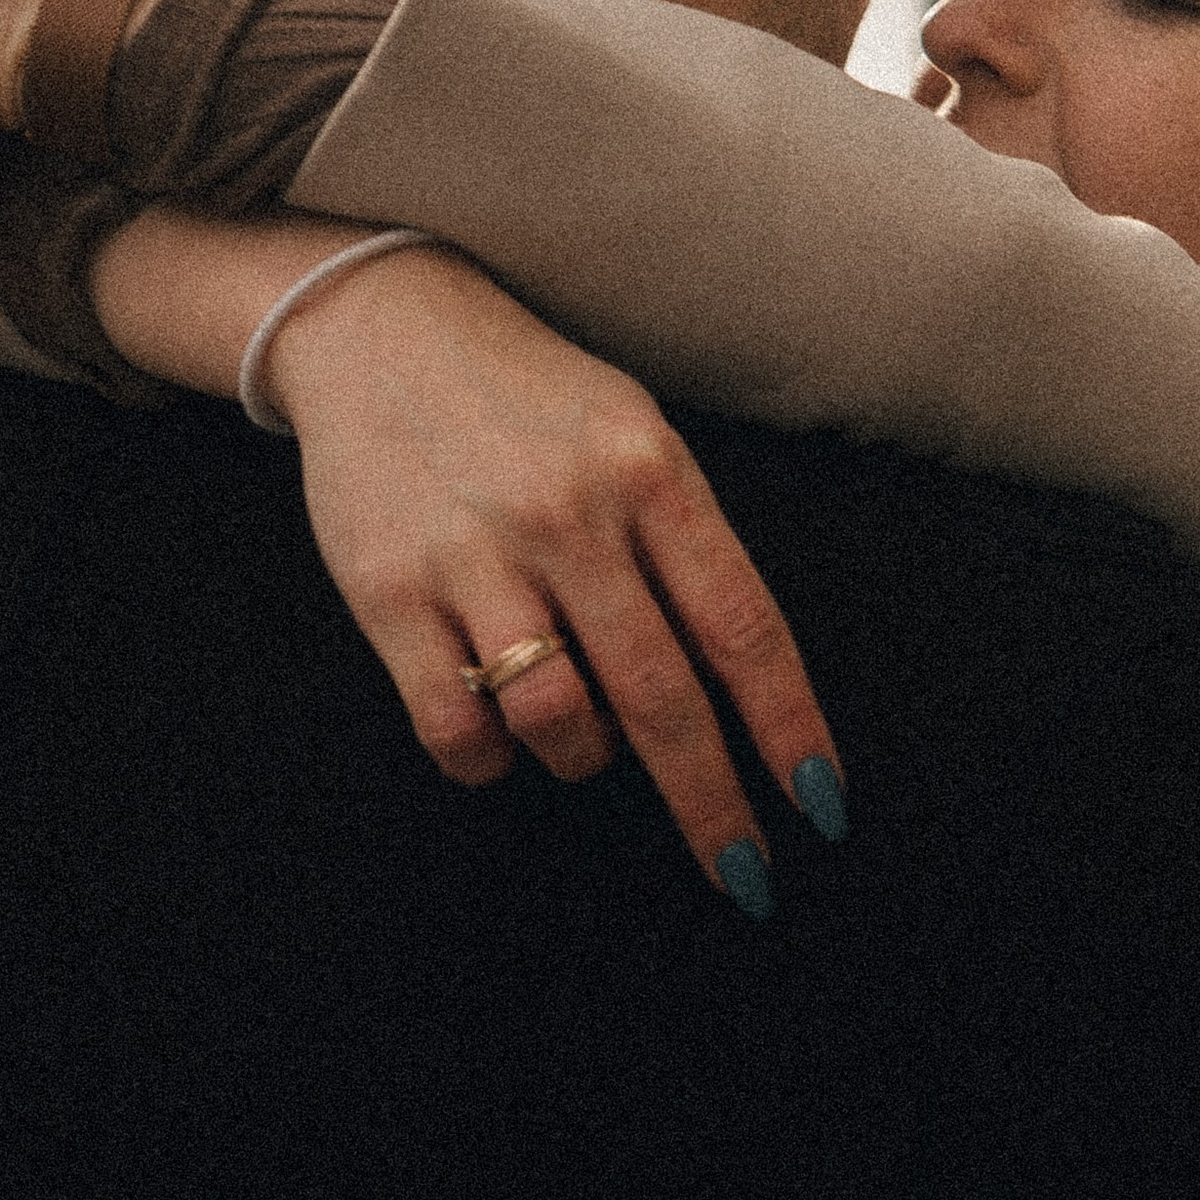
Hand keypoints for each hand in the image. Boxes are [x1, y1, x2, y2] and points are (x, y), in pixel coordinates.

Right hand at [94, 209, 844, 904]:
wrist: (378, 325)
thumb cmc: (530, 396)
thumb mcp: (633, 431)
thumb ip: (686, 543)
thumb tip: (740, 684)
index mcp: (650, 470)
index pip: (742, 626)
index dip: (788, 728)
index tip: (822, 805)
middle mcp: (569, 514)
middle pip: (662, 698)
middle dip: (712, 804)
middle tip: (744, 873)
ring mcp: (476, 554)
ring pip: (558, 723)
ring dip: (585, 761)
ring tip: (583, 740)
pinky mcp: (389, 592)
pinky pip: (455, 729)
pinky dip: (490, 761)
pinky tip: (499, 736)